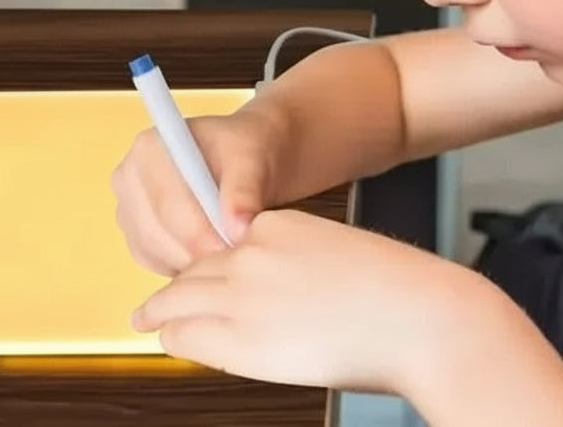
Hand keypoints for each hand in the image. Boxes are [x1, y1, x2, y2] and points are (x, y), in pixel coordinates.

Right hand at [111, 104, 291, 275]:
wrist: (247, 162)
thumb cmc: (247, 152)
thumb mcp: (254, 159)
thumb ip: (245, 191)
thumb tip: (235, 230)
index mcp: (150, 149)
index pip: (167, 206)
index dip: (202, 235)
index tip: (235, 249)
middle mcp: (129, 177)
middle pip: (156, 235)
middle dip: (200, 252)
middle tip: (238, 257)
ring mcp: (129, 209)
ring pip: (156, 255)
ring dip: (194, 263)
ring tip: (230, 251)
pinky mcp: (136, 236)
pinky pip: (157, 265)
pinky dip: (185, 267)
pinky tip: (213, 252)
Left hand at [129, 207, 459, 395]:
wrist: (418, 316)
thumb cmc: (396, 290)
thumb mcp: (334, 254)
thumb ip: (296, 264)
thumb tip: (282, 294)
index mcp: (275, 225)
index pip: (221, 245)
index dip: (204, 264)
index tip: (194, 274)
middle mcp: (250, 253)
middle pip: (193, 269)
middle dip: (173, 287)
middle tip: (153, 302)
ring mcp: (242, 294)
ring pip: (181, 298)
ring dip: (160, 310)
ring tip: (144, 319)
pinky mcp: (242, 336)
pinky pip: (190, 332)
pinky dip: (173, 334)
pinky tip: (165, 338)